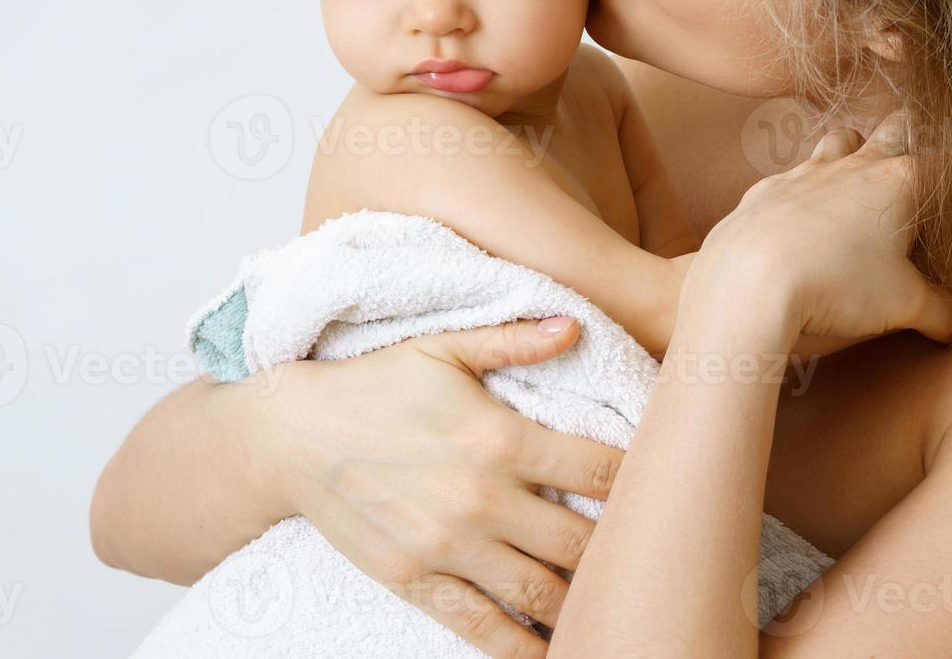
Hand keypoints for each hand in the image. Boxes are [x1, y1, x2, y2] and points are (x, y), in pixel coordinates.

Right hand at [255, 318, 616, 658]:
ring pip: (542, 592)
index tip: (661, 486)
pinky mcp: (415, 580)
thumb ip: (514, 340)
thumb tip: (576, 324)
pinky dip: (523, 646)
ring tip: (610, 598)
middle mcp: (481, 498)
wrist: (290, 436)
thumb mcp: (442, 348)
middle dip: (620, 547)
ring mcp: (448, 546)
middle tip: (645, 549)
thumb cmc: (373, 384)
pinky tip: (553, 648)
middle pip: (582, 541)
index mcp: (499, 438)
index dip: (640, 480)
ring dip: (583, 599)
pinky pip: (482, 627)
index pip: (598, 470)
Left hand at [690, 110, 951, 353]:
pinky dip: (806, 184)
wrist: (748, 283)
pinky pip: (792, 172)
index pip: (950, 158)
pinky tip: (802, 212)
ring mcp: (805, 172)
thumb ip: (942, 312)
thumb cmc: (835, 287)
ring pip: (841, 138)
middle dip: (915, 136)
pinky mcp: (765, 190)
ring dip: (856, 149)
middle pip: (895, 128)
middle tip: (924, 160)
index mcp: (900, 183)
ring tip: (862, 177)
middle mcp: (854, 166)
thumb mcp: (902, 305)